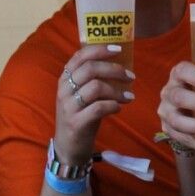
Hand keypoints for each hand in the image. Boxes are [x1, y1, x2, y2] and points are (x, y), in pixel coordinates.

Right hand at [55, 43, 134, 164]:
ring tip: (128, 96)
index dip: (100, 49)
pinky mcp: (76, 122)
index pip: (80, 56)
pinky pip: (98, 107)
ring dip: (117, 90)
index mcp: (65, 78)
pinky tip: (118, 108)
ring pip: (96, 87)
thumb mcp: (82, 94)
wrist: (68, 146)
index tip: (119, 49)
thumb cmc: (80, 115)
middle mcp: (64, 89)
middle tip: (130, 76)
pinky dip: (113, 105)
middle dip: (114, 70)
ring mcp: (68, 106)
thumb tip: (119, 65)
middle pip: (90, 69)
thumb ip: (93, 79)